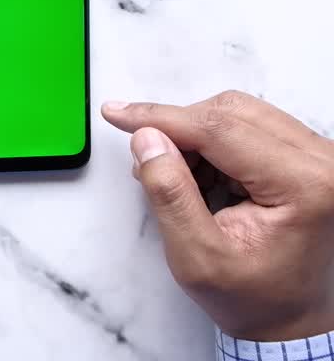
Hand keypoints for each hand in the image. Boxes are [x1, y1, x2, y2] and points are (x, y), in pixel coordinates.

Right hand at [103, 92, 333, 340]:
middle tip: (147, 161)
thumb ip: (170, 194)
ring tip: (180, 179)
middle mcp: (322, 162)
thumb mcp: (197, 257)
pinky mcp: (306, 156)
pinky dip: (213, 144)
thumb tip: (147, 139)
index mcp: (304, 185)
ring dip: (195, 137)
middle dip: (178, 130)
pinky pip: (249, 125)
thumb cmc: (254, 298)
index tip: (118, 114)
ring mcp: (318, 156)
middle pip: (230, 113)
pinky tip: (203, 177)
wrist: (290, 319)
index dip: (162, 118)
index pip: (220, 129)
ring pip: (237, 114)